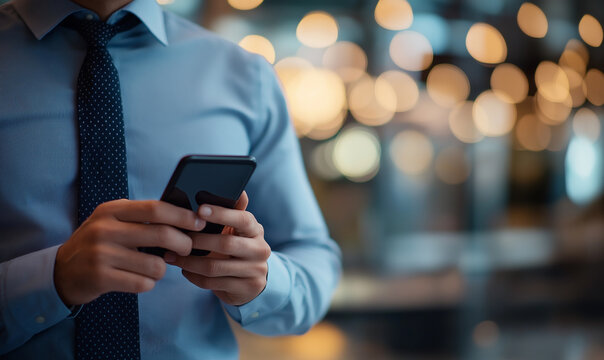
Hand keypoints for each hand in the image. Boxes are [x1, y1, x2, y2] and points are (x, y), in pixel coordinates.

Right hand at [54, 199, 204, 305]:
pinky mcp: (101, 278)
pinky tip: (139, 279)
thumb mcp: (114, 221)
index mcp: (112, 210)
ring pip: (156, 264)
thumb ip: (142, 217)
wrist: (62, 271)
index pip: (156, 208)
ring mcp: (101, 254)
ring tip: (154, 268)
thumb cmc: (99, 243)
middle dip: (184, 243)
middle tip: (187, 248)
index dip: (183, 216)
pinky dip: (148, 283)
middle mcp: (105, 229)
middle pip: (162, 234)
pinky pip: (143, 283)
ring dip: (163, 269)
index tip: (199, 223)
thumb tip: (185, 216)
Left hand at [165, 191, 270, 305]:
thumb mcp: (238, 230)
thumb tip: (236, 189)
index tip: (200, 210)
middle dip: (198, 241)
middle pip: (226, 244)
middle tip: (176, 237)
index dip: (222, 214)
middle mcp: (260, 250)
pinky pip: (213, 283)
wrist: (252, 282)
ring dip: (189, 261)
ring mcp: (254, 271)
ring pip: (215, 267)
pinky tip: (184, 270)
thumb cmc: (238, 248)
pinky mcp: (246, 289)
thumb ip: (233, 211)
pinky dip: (194, 276)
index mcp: (256, 230)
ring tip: (171, 255)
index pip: (242, 219)